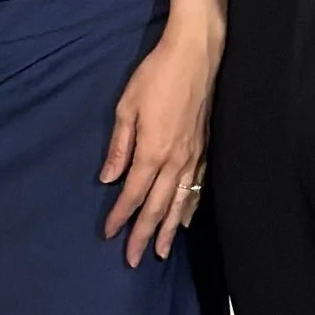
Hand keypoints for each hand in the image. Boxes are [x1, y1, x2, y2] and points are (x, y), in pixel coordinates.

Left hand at [101, 19, 220, 267]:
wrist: (198, 55)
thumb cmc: (157, 75)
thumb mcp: (127, 106)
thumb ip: (119, 146)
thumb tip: (108, 178)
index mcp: (152, 151)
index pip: (132, 193)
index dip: (120, 216)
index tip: (109, 234)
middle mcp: (175, 161)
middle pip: (157, 207)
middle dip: (144, 234)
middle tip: (134, 259)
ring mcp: (194, 157)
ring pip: (180, 203)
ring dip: (168, 229)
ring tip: (161, 251)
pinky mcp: (206, 149)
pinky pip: (197, 187)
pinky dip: (190, 208)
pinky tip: (184, 220)